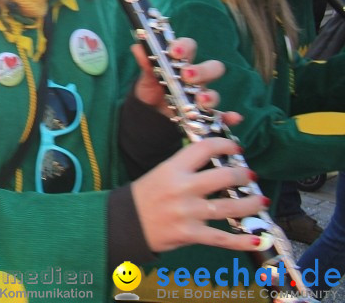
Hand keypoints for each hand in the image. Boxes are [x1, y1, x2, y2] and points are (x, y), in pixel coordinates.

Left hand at [130, 39, 240, 126]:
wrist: (149, 112)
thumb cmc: (152, 87)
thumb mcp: (147, 77)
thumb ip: (145, 63)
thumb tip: (137, 47)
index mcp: (182, 62)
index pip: (189, 47)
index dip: (184, 47)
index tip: (174, 52)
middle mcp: (197, 77)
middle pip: (211, 68)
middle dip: (202, 71)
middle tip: (187, 76)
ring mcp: (202, 96)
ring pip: (214, 93)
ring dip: (211, 96)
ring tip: (200, 100)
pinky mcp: (205, 115)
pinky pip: (221, 116)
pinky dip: (229, 117)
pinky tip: (233, 118)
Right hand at [132, 137, 267, 252]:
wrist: (126, 223)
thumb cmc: (145, 196)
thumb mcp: (161, 173)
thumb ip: (187, 167)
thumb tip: (218, 163)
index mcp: (173, 169)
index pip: (204, 149)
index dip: (225, 145)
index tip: (235, 149)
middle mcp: (182, 189)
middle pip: (224, 177)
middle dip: (243, 175)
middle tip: (250, 176)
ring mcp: (188, 213)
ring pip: (230, 207)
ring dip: (251, 204)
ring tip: (260, 200)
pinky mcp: (191, 234)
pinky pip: (223, 238)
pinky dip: (243, 240)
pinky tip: (257, 238)